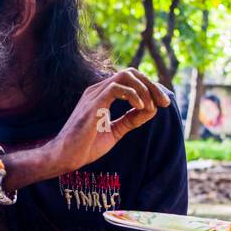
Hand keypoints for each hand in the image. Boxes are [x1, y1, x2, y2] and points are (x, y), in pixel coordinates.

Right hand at [45, 68, 169, 175]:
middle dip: (152, 85)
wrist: (66, 157)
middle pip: (131, 73)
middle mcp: (98, 90)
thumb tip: (151, 110)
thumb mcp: (115, 131)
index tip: (163, 103)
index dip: (150, 88)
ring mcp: (94, 94)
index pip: (130, 80)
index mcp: (102, 95)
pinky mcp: (93, 103)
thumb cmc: (85, 146)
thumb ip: (131, 120)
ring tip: (152, 106)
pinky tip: (141, 107)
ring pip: (126, 76)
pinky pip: (117, 88)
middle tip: (165, 102)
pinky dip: (134, 95)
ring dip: (145, 89)